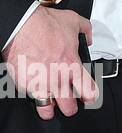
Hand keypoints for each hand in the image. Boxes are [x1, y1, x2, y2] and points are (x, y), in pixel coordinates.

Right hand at [1, 6, 95, 120]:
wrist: (21, 26)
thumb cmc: (45, 24)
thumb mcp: (75, 22)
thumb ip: (86, 31)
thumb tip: (89, 39)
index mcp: (73, 66)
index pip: (87, 91)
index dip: (90, 97)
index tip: (89, 98)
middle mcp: (57, 79)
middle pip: (68, 107)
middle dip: (70, 108)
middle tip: (70, 106)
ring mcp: (40, 84)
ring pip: (47, 109)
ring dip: (49, 110)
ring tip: (50, 110)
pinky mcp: (24, 85)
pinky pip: (29, 97)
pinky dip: (32, 96)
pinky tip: (34, 94)